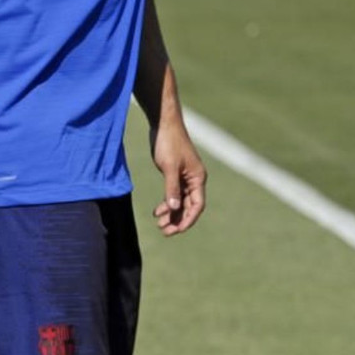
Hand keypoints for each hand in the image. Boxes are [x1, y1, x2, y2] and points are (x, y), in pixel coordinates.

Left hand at [150, 121, 206, 235]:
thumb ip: (171, 188)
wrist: (163, 124)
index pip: (197, 205)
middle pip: (188, 206)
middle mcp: (194, 179)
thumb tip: (174, 208)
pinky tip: (157, 210)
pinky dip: (166, 202)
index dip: (188, 219)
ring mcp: (184, 177)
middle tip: (164, 230)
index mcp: (198, 178)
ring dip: (171, 213)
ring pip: (180, 201)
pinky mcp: (175, 173)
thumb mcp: (169, 166)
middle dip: (177, 219)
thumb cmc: (168, 142)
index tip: (176, 230)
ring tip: (159, 224)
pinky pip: (173, 193)